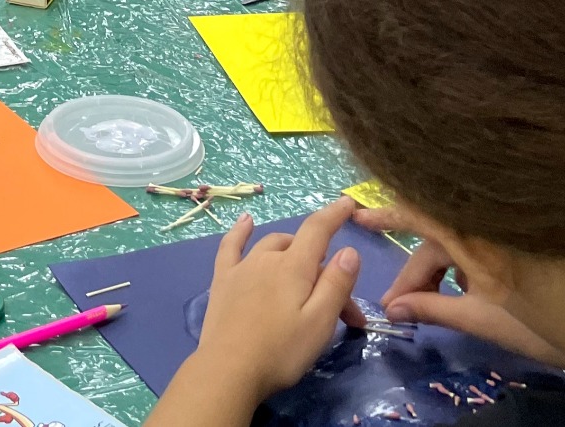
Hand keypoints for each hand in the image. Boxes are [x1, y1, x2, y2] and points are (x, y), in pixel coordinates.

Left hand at [190, 200, 364, 406]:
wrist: (229, 367)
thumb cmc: (282, 350)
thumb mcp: (320, 321)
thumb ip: (335, 284)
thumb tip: (349, 250)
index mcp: (294, 267)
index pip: (317, 230)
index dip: (334, 214)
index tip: (348, 202)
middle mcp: (266, 258)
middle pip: (301, 250)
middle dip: (324, 270)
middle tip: (342, 312)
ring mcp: (241, 267)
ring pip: (272, 247)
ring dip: (294, 258)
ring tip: (308, 288)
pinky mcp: (222, 279)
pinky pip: (231, 245)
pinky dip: (240, 231)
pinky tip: (245, 221)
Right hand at [354, 206, 564, 364]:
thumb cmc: (537, 323)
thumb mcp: (482, 320)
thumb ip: (435, 310)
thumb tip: (392, 310)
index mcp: (472, 241)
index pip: (418, 215)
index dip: (386, 214)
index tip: (358, 218)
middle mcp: (482, 230)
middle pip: (432, 241)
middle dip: (412, 275)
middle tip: (395, 306)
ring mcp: (498, 238)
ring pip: (451, 246)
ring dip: (434, 272)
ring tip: (425, 304)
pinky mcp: (511, 248)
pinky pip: (471, 247)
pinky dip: (457, 267)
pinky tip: (459, 292)